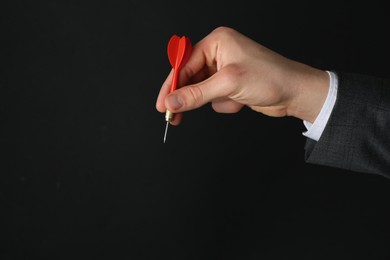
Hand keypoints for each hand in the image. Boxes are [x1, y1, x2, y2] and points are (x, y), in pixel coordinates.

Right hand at [156, 26, 328, 124]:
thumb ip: (196, 94)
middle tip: (173, 115)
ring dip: (214, 101)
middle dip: (188, 97)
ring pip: (202, 91)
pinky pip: (214, 99)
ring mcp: (225, 70)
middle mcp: (219, 54)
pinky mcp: (230, 85)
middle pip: (190, 78)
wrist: (296, 93)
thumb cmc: (271, 77)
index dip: (171, 85)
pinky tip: (240, 101)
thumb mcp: (228, 84)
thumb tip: (172, 100)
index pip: (183, 64)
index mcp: (217, 42)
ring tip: (232, 100)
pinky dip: (225, 104)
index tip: (162, 103)